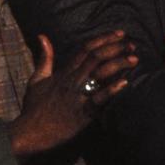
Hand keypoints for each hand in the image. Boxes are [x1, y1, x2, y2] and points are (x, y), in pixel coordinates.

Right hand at [9, 31, 135, 156]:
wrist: (30, 131)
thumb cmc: (34, 107)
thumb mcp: (36, 79)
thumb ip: (44, 58)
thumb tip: (42, 36)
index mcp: (62, 73)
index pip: (85, 49)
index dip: (103, 39)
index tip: (119, 34)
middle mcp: (71, 81)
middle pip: (95, 57)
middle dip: (115, 48)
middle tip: (131, 45)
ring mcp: (77, 96)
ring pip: (100, 73)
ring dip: (118, 64)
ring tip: (133, 59)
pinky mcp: (82, 113)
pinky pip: (98, 99)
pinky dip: (111, 90)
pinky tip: (125, 83)